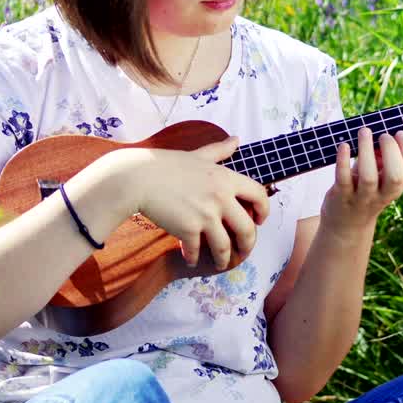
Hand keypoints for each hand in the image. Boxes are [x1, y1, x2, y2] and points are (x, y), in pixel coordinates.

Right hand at [102, 137, 268, 270]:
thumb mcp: (197, 155)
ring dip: (222, 259)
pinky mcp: (188, 230)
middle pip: (247, 228)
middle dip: (248, 243)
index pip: (258, 195)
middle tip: (243, 249)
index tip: (259, 219)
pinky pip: (196, 250)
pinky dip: (193, 258)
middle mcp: (221, 198)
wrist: (138, 178)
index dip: (264, 210)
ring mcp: (205, 215)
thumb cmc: (165, 164)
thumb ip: (219, 150)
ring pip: (224, 246)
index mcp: (225, 178)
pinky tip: (191, 260)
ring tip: (219, 263)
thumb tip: (237, 140)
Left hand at [320, 127, 402, 235]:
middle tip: (383, 135)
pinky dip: (343, 160)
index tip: (400, 133)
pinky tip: (344, 145)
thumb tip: (385, 130)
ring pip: (368, 177)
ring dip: (366, 150)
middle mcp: (383, 195)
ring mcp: (362, 197)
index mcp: (397, 187)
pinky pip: (343, 178)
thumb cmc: (364, 190)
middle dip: (392, 151)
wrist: (345, 224)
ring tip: (364, 131)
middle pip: (395, 176)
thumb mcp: (379, 177)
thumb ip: (383, 158)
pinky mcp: (341, 196)